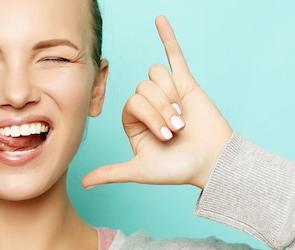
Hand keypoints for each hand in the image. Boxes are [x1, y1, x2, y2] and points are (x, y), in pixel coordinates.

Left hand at [82, 15, 232, 189]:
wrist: (212, 162)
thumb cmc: (178, 169)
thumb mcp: (139, 171)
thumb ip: (111, 173)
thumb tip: (82, 184)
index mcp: (136, 123)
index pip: (131, 102)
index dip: (147, 115)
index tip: (164, 136)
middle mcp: (149, 105)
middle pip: (143, 88)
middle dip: (161, 109)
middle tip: (177, 130)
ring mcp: (167, 93)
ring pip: (156, 76)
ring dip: (170, 95)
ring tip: (184, 115)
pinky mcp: (186, 83)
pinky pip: (173, 55)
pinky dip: (166, 37)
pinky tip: (159, 19)